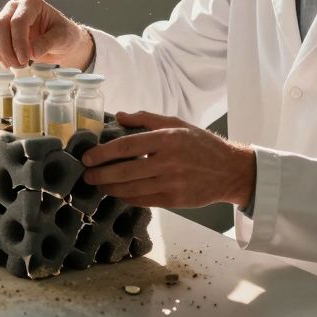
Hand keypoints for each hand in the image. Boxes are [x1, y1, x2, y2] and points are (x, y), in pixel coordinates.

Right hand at [0, 0, 92, 69]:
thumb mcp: (63, 38)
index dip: (18, 42)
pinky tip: (8, 61)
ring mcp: (5, 17)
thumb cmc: (65, 36)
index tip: (25, 59)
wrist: (61, 43)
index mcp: (32, 3)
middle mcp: (15, 7)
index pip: (18, 21)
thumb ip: (48, 42)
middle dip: (7, 49)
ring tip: (16, 65)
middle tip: (19, 65)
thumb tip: (31, 52)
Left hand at [81, 111, 256, 208]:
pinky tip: (118, 193)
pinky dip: (127, 198)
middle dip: (100, 174)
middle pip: (124, 171)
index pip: (126, 146)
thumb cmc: (201, 145)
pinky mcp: (174, 200)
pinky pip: (142, 200)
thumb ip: (147, 119)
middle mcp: (168, 162)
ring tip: (99, 184)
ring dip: (110, 188)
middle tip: (87, 175)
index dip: (103, 153)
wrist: (229, 171)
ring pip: (130, 189)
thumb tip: (120, 116)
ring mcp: (171, 183)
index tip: (88, 157)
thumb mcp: (178, 124)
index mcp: (167, 139)